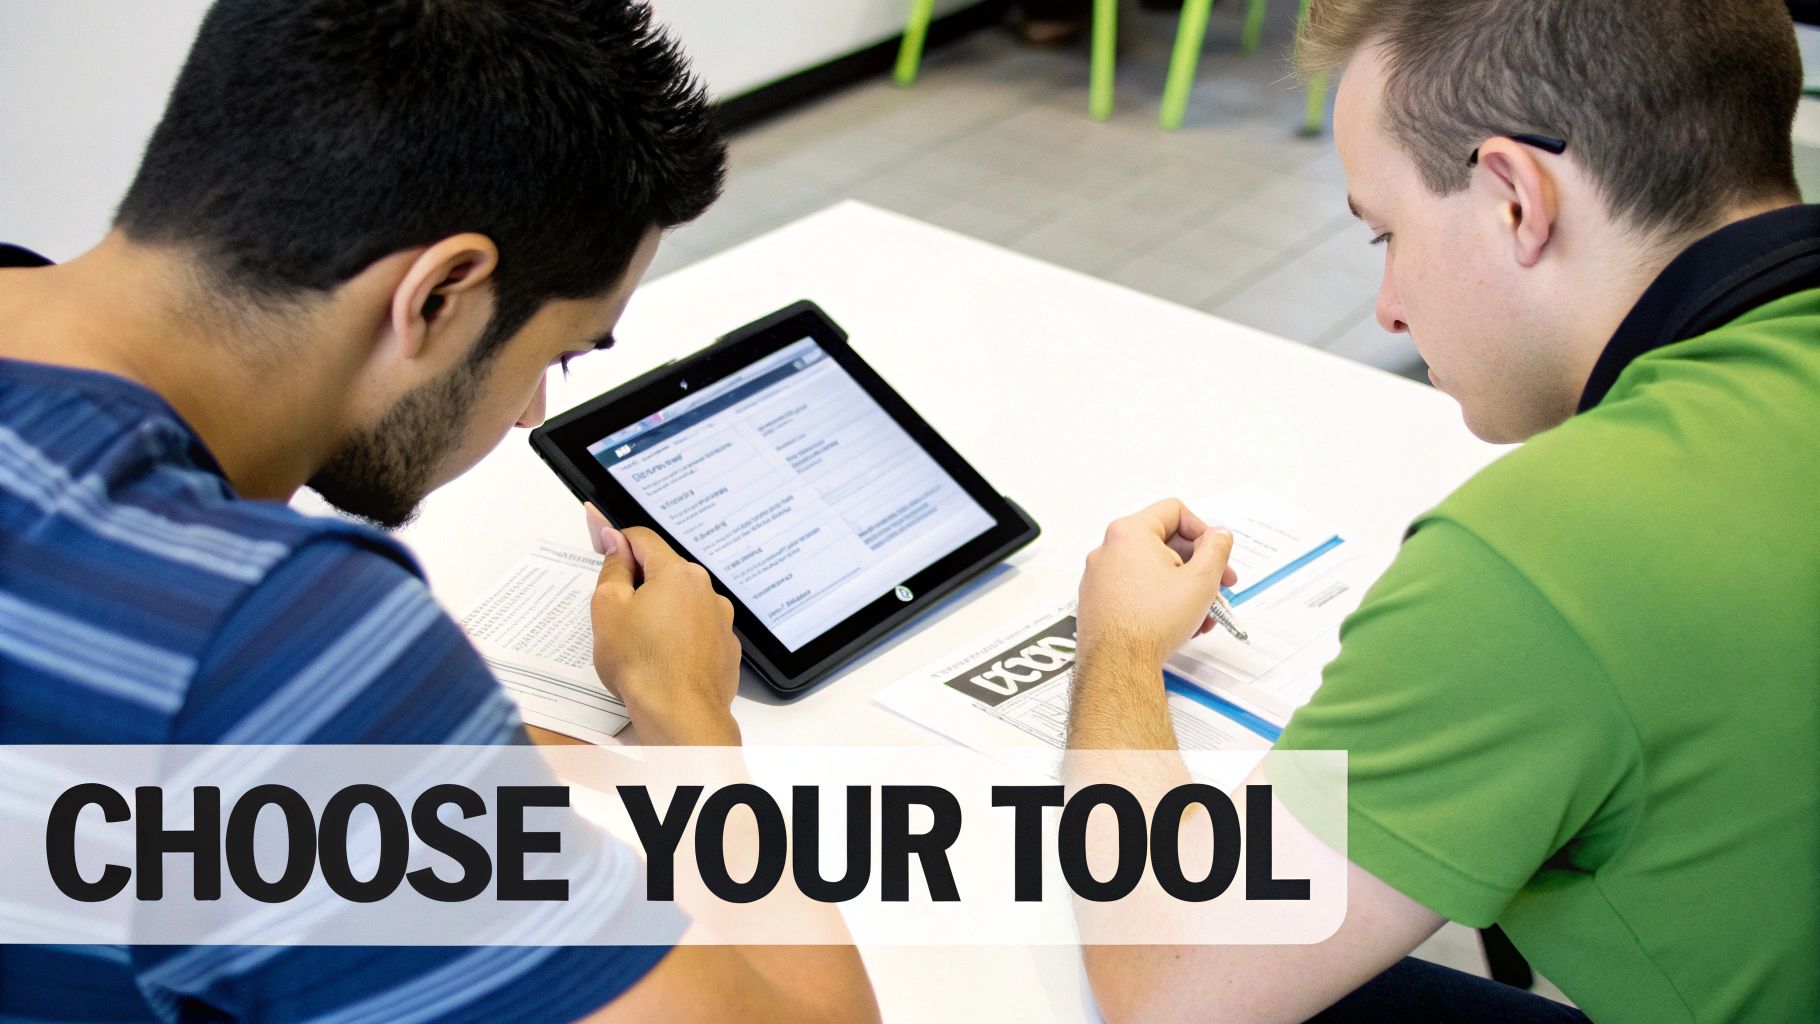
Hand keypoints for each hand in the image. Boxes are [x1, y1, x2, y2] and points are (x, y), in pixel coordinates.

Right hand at [590, 517, 741, 745]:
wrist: (680, 715)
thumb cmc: (642, 665)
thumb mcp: (608, 608)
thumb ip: (613, 568)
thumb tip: (615, 543)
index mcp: (678, 573)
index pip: (644, 538)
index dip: (618, 543)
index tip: (605, 553)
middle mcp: (707, 591)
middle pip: (665, 571)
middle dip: (639, 583)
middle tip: (616, 612)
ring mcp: (720, 620)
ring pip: (682, 602)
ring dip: (661, 611)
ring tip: (640, 643)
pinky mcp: (725, 648)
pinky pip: (697, 630)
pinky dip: (679, 637)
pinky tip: (663, 659)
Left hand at [1075, 498, 1237, 670]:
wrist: (1119, 664)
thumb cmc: (1150, 623)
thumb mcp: (1201, 580)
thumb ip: (1216, 549)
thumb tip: (1219, 535)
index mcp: (1129, 533)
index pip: (1174, 511)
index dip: (1203, 531)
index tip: (1216, 552)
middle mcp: (1108, 550)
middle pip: (1164, 543)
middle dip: (1197, 566)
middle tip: (1218, 584)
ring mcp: (1100, 576)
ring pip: (1152, 572)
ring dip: (1183, 588)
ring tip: (1203, 613)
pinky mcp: (1098, 600)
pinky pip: (1136, 590)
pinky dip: (1160, 600)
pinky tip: (1180, 623)